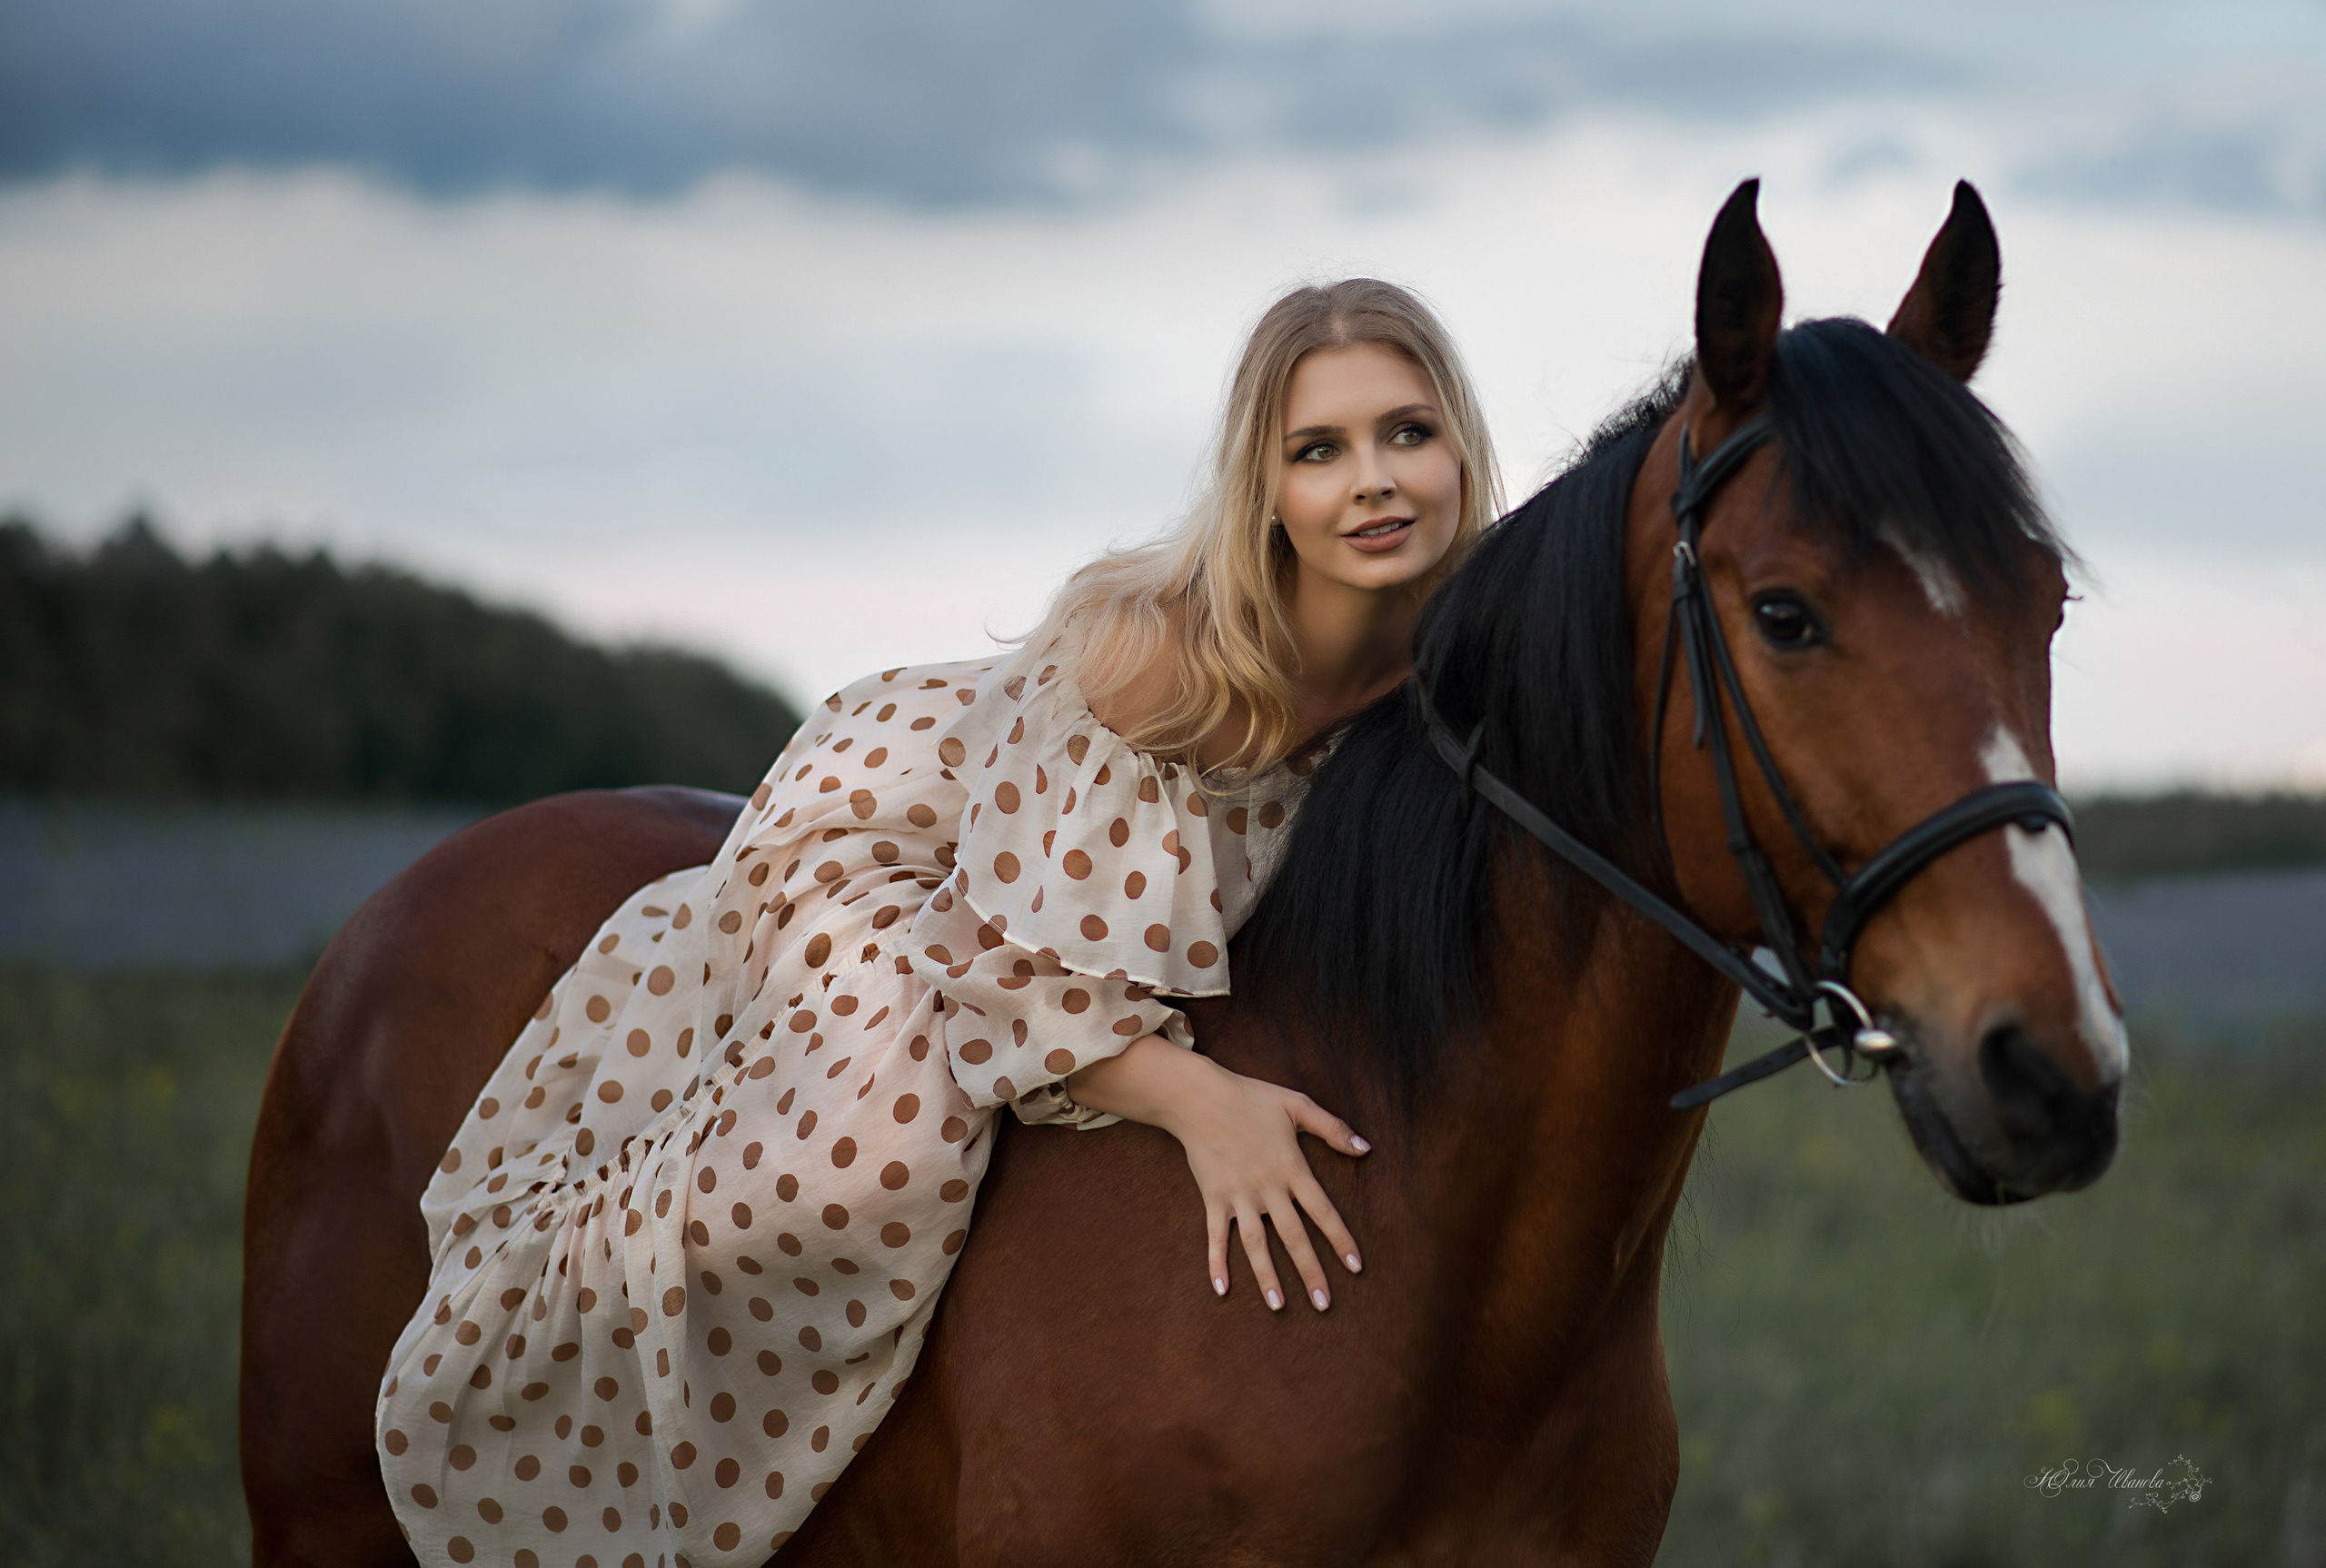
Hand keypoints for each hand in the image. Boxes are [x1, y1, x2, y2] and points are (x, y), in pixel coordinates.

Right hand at [1066, 1035, 1369, 1311]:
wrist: (1199, 1097)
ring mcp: (1238, 1195)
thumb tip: (1366, 1148)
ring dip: (1267, 1275)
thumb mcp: (1297, 1105)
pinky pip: (1215, 1236)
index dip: (1340, 1240)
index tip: (1356, 1267)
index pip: (1323, 1211)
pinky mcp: (1213, 1198)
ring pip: (1256, 1243)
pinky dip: (1216, 1262)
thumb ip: (1333, 1128)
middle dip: (1310, 1271)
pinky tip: (1222, 1289)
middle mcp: (1267, 1187)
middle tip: (1324, 1304)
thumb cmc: (1251, 1097)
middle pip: (1293, 1236)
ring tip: (1278, 1306)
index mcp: (1291, 1167)